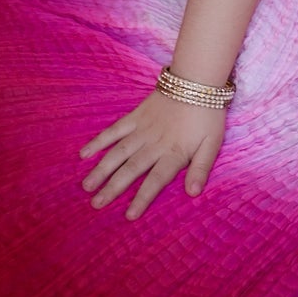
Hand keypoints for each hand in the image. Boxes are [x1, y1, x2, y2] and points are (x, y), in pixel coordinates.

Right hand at [81, 90, 226, 219]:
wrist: (197, 80)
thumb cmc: (208, 116)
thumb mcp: (212, 144)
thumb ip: (201, 169)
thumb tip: (193, 193)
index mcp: (173, 153)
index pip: (155, 181)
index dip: (142, 198)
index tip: (129, 216)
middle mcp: (154, 144)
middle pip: (131, 169)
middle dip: (113, 188)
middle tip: (96, 204)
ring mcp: (142, 129)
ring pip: (118, 152)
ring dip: (101, 169)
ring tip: (86, 185)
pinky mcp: (135, 116)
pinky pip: (114, 130)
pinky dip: (99, 141)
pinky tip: (85, 154)